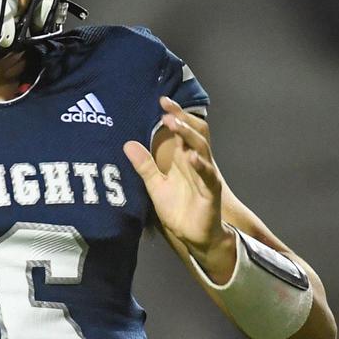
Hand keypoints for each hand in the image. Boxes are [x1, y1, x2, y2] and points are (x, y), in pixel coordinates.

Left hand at [123, 97, 234, 280]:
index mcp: (183, 159)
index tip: (162, 101)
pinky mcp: (211, 193)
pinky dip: (201, 166)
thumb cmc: (179, 209)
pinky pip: (208, 177)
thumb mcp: (155, 185)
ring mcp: (205, 176)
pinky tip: (191, 158)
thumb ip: (144, 166)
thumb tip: (127, 144)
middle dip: (182, 119)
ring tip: (174, 124)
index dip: (175, 115)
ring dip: (188, 136)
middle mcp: (196, 163)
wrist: (195, 237)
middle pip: (193, 134)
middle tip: (167, 108)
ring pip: (201, 150)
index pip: (181, 132)